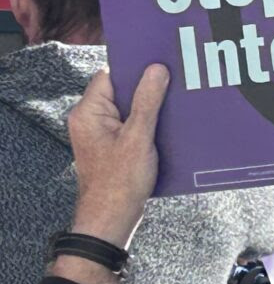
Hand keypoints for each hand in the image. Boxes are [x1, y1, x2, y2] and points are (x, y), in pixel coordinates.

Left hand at [68, 65, 167, 248]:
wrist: (112, 219)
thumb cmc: (120, 181)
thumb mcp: (139, 137)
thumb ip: (147, 102)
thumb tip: (156, 70)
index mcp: (88, 112)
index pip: (110, 77)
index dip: (135, 70)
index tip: (160, 65)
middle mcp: (90, 120)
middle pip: (120, 93)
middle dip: (147, 91)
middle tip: (174, 86)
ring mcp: (100, 135)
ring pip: (128, 111)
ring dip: (150, 111)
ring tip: (174, 108)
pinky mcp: (112, 148)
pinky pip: (131, 127)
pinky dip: (148, 127)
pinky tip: (166, 130)